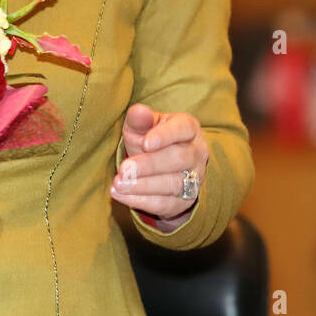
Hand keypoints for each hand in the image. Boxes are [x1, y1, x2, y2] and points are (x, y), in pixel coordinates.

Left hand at [111, 103, 208, 225]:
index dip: (164, 136)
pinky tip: (121, 195)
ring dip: (143, 186)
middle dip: (149, 165)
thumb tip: (138, 111)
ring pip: (173, 184)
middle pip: (178, 159)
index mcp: (188, 128)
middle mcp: (197, 153)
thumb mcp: (142, 126)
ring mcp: (194, 178)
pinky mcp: (184, 201)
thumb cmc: (149, 139)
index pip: (182, 129)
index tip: (145, 143)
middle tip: (123, 169)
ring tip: (119, 184)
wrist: (159, 167)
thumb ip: (139, 119)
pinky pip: (165, 204)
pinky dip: (141, 201)